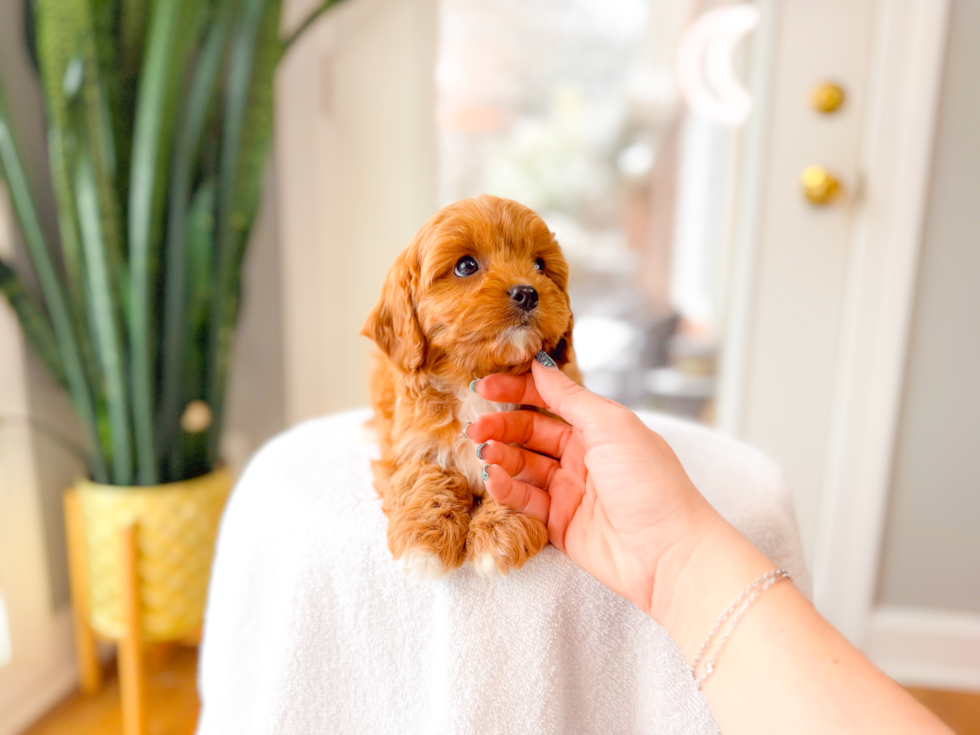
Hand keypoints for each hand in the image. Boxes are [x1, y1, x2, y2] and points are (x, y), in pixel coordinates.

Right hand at [465, 355, 720, 617]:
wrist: (668, 553)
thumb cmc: (651, 483)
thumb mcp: (612, 427)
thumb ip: (570, 398)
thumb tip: (540, 364)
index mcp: (600, 427)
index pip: (549, 400)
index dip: (516, 391)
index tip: (484, 386)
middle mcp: (583, 455)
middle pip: (530, 433)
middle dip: (501, 426)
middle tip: (475, 428)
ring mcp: (570, 490)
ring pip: (523, 466)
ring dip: (500, 456)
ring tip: (485, 453)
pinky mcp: (560, 524)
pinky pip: (524, 500)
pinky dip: (506, 488)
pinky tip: (495, 479)